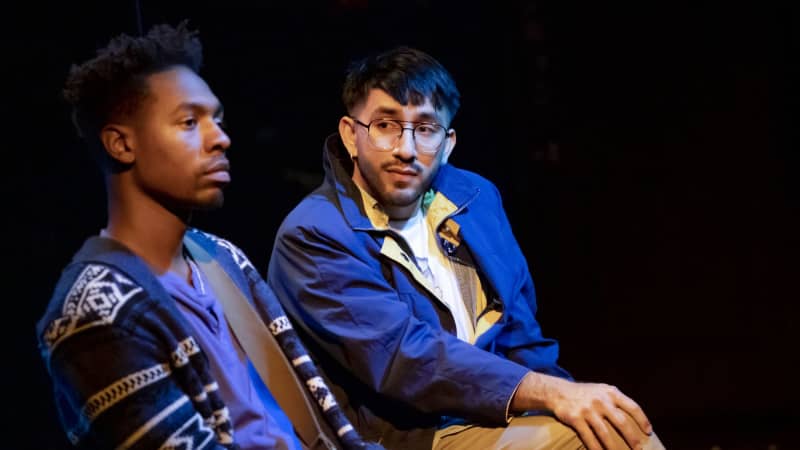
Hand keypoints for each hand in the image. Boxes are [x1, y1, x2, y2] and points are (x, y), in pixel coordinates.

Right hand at [512, 373, 652, 449]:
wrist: (558, 391)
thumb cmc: (585, 394)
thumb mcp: (602, 390)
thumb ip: (616, 401)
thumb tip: (636, 419)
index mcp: (610, 393)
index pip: (632, 407)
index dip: (642, 420)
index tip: (648, 432)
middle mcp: (601, 401)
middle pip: (622, 422)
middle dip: (632, 438)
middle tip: (639, 449)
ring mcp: (588, 410)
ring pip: (605, 433)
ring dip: (615, 448)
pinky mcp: (576, 419)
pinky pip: (588, 438)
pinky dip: (596, 448)